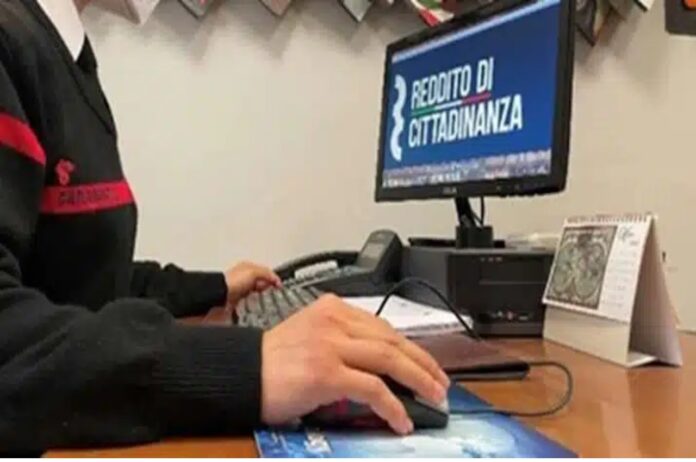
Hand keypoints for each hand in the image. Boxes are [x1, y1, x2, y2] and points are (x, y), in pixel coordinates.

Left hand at [225, 261, 281, 307]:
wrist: (220, 295)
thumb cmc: (232, 281)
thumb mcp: (254, 272)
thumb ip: (267, 273)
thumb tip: (276, 279)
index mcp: (248, 267)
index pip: (266, 271)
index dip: (273, 278)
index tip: (279, 285)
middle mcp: (245, 277)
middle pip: (262, 283)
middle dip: (266, 287)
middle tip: (268, 291)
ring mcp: (242, 288)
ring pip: (257, 292)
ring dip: (260, 295)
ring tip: (260, 297)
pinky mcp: (239, 299)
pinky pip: (251, 300)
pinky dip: (254, 302)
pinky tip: (254, 302)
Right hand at [261, 294, 449, 434]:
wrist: (241, 374)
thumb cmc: (272, 362)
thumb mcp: (311, 336)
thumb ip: (343, 341)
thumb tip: (380, 368)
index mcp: (331, 309)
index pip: (382, 326)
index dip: (410, 346)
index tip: (425, 362)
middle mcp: (333, 321)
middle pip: (392, 339)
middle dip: (422, 363)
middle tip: (439, 382)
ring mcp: (330, 345)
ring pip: (389, 358)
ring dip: (418, 380)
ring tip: (433, 396)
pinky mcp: (327, 372)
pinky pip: (373, 388)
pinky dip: (393, 405)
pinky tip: (401, 419)